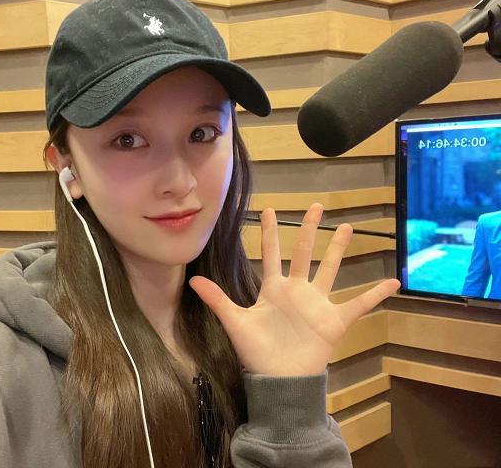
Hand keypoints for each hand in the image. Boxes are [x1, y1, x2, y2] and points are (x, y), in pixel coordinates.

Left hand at [189, 203, 399, 376]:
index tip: (268, 210)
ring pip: (330, 269)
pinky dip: (375, 295)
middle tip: (315, 205)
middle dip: (308, 230)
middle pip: (304, 253)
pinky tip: (393, 282)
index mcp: (273, 289)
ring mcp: (317, 304)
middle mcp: (297, 291)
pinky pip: (359, 305)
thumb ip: (218, 300)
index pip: (271, 254)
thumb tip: (192, 280)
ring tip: (348, 227)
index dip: (269, 233)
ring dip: (339, 250)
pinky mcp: (334, 321)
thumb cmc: (257, 353)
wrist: (279, 381)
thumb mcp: (236, 323)